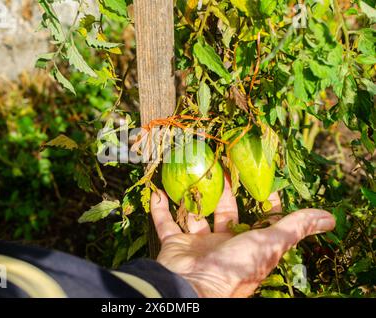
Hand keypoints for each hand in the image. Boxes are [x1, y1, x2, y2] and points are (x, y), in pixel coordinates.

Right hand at [151, 174, 335, 297]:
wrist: (191, 287)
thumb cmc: (234, 266)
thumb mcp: (270, 244)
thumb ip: (296, 227)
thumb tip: (330, 218)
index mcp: (246, 245)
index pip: (259, 218)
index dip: (263, 199)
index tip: (262, 176)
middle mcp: (222, 243)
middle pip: (225, 211)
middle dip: (226, 189)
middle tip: (224, 164)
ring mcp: (197, 244)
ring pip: (195, 213)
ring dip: (192, 194)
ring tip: (191, 170)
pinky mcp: (174, 244)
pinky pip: (164, 223)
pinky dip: (159, 208)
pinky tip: (157, 190)